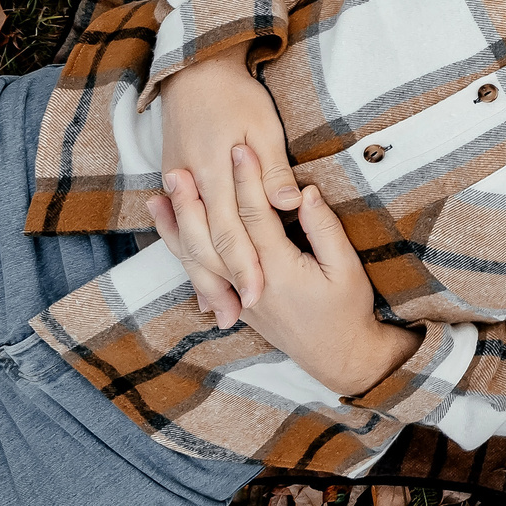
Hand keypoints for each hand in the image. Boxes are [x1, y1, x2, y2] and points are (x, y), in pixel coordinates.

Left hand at [149, 149, 423, 397]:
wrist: (340, 357)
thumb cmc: (348, 309)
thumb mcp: (347, 266)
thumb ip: (323, 228)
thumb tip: (304, 192)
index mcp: (277, 269)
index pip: (254, 215)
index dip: (246, 180)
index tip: (240, 149)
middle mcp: (248, 284)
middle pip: (214, 237)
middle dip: (194, 201)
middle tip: (178, 170)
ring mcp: (238, 298)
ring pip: (199, 259)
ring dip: (177, 228)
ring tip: (156, 199)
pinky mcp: (237, 306)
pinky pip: (202, 277)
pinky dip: (184, 254)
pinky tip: (173, 236)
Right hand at [155, 50, 300, 325]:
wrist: (193, 67)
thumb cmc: (237, 94)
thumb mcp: (264, 125)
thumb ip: (273, 169)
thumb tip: (291, 204)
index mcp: (212, 170)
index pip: (229, 229)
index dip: (244, 264)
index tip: (259, 293)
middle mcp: (188, 182)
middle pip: (204, 244)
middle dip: (221, 283)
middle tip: (237, 317)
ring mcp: (175, 182)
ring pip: (187, 242)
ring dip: (202, 278)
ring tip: (217, 311)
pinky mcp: (172, 179)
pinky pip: (180, 228)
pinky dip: (188, 256)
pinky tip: (198, 281)